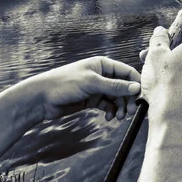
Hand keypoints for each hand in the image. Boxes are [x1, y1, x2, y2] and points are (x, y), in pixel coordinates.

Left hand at [26, 56, 141, 120]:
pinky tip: (109, 117)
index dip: (136, 84)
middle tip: (130, 112)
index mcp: (103, 64)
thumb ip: (115, 86)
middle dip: (128, 99)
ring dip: (120, 107)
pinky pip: (108, 105)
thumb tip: (137, 88)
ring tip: (119, 117)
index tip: (141, 98)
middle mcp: (102, 75)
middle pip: (124, 87)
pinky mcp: (92, 100)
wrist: (41, 99)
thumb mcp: (92, 83)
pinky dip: (111, 111)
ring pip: (117, 97)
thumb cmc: (64, 84)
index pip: (127, 72)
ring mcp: (97, 88)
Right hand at [139, 12, 181, 134]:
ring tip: (147, 65)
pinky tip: (156, 78)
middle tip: (150, 48)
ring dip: (166, 58)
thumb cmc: (165, 84)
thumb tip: (161, 31)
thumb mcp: (155, 55)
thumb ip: (158, 39)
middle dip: (167, 43)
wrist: (173, 117)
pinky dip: (171, 71)